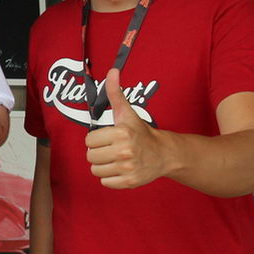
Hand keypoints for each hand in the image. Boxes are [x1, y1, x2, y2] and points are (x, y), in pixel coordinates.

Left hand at [84, 68, 167, 188]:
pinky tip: (120, 169)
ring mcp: (128, 168)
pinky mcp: (130, 182)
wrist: (164, 154)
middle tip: (111, 149)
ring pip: (96, 170)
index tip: (108, 137)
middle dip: (98, 152)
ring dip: (103, 166)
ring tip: (115, 159)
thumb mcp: (127, 112)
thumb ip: (115, 93)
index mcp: (121, 133)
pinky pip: (105, 182)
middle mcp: (124, 151)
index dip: (97, 139)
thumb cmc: (141, 132)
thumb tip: (112, 71)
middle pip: (90, 156)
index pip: (89, 141)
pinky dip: (110, 178)